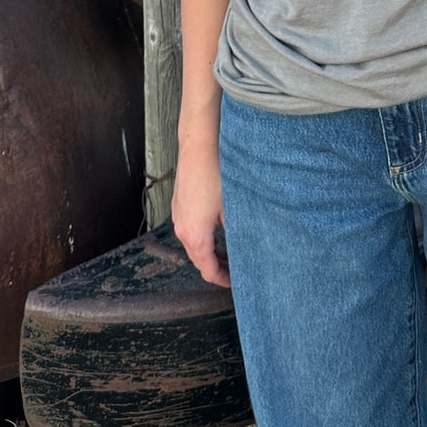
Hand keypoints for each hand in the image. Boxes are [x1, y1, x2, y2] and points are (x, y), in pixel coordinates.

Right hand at [172, 135, 230, 287]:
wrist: (199, 143)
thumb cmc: (216, 171)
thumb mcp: (233, 207)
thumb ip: (239, 232)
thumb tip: (248, 248)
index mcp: (195, 235)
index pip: (207, 270)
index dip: (223, 280)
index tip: (236, 283)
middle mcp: (182, 228)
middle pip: (198, 259)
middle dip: (217, 267)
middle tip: (236, 271)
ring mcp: (178, 214)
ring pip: (193, 243)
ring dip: (210, 251)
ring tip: (230, 252)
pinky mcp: (179, 202)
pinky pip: (190, 228)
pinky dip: (203, 237)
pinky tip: (218, 229)